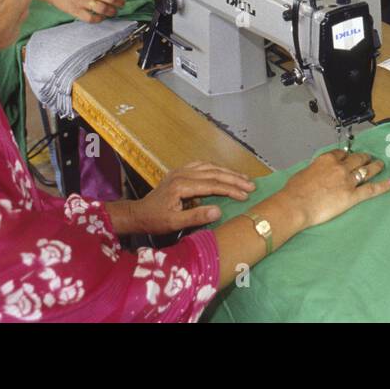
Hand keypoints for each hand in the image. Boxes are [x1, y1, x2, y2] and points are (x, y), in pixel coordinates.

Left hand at [121, 162, 257, 234]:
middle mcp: (182, 174)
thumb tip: (219, 210)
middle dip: (234, 178)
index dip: (230, 189)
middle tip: (251, 185)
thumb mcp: (174, 223)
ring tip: (243, 178)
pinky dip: (216, 168)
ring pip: (209, 167)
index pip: (212, 185)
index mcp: (181, 186)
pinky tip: (223, 172)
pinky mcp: (180, 172)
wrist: (138, 213)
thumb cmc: (155, 220)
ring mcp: (181, 171)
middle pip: (213, 172)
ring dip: (227, 171)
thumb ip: (196, 217)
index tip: (245, 195)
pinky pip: (202, 165)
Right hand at [277, 150, 389, 228]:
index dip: (347, 155)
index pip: (342, 153)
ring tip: (381, 165)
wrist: (296, 204)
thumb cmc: (294, 191)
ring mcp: (348, 181)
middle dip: (364, 157)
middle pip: (357, 159)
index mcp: (327, 159)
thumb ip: (315, 170)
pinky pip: (371, 189)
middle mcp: (340, 167)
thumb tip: (317, 173)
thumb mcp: (304, 172)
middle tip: (368, 158)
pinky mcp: (352, 196)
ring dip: (375, 167)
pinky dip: (383, 186)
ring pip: (366, 170)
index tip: (349, 156)